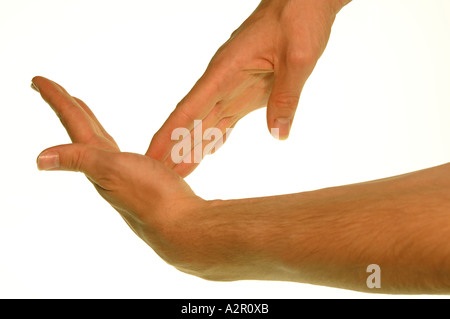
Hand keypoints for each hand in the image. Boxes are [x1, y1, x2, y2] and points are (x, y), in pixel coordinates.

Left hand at [32, 76, 203, 265]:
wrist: (179, 223)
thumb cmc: (149, 196)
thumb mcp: (110, 171)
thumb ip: (78, 159)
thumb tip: (39, 159)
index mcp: (96, 160)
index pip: (73, 123)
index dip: (56, 100)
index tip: (37, 80)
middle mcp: (105, 167)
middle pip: (82, 130)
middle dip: (68, 109)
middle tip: (54, 91)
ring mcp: (122, 173)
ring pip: (100, 141)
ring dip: (88, 123)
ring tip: (82, 110)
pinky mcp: (141, 177)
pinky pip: (118, 151)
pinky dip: (111, 141)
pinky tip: (115, 146)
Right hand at [146, 0, 349, 176]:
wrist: (302, 2)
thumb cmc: (298, 19)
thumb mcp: (298, 58)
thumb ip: (286, 97)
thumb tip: (277, 136)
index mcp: (225, 71)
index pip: (188, 109)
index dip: (169, 135)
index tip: (150, 157)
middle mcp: (222, 82)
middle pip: (191, 122)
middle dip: (174, 150)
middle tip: (158, 180)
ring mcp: (232, 87)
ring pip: (205, 123)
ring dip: (191, 149)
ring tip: (176, 174)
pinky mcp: (246, 92)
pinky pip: (225, 119)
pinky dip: (213, 138)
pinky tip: (205, 153)